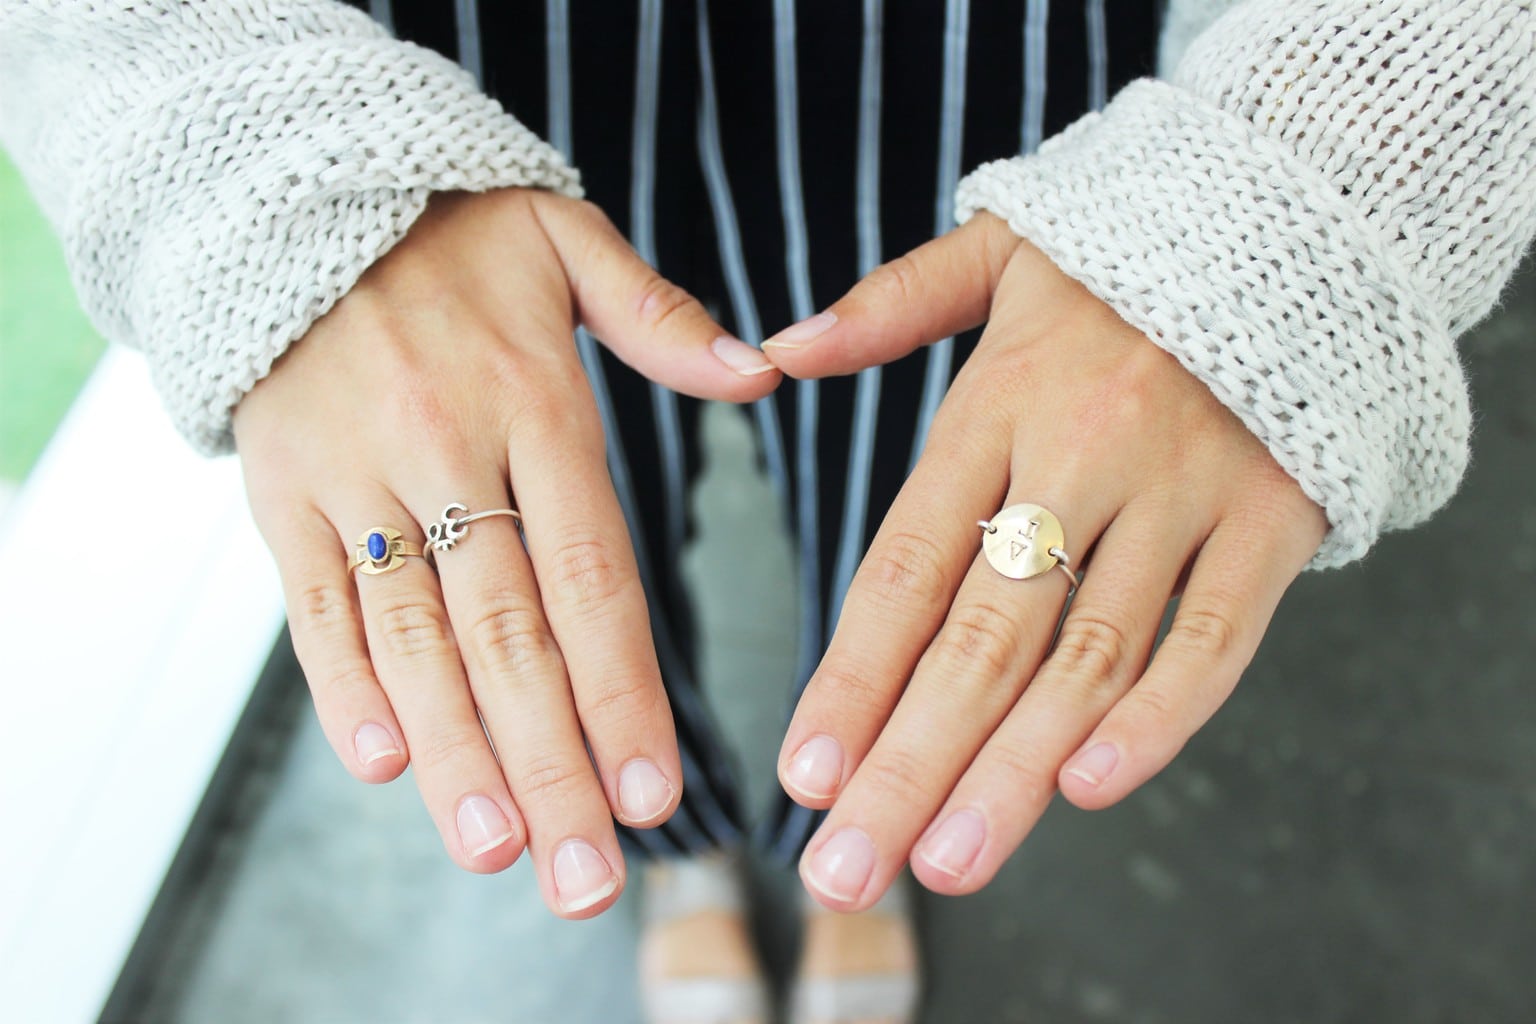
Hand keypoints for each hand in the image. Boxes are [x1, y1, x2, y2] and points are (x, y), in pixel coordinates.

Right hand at [233, 188, 778, 916]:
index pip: (591, 573)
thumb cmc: (454, 230)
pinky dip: (343, 683)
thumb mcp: (568, 239)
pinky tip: (385, 763)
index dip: (620, 688)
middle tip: (583, 875)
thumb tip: (766, 374)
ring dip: (455, 752)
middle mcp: (446, 448)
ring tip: (498, 848)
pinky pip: (313, 597)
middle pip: (506, 633)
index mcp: (534, 401)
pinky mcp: (280, 487)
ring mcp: (354, 472)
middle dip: (549, 764)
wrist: (294, 186)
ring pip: (411, 635)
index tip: (652, 790)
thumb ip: (664, 319)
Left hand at [762, 213, 1326, 908]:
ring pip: (1088, 655)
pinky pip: (1216, 634)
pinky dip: (1161, 717)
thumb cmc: (1123, 255)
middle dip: (908, 764)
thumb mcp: (997, 249)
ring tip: (948, 861)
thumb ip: (886, 306)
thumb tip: (777, 350)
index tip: (802, 777)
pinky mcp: (1273, 516)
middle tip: (846, 867)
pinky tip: (1088, 790)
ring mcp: (1183, 490)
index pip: (903, 568)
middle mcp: (1080, 454)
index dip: (849, 680)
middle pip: (981, 636)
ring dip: (1013, 772)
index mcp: (998, 402)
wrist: (1296, 213)